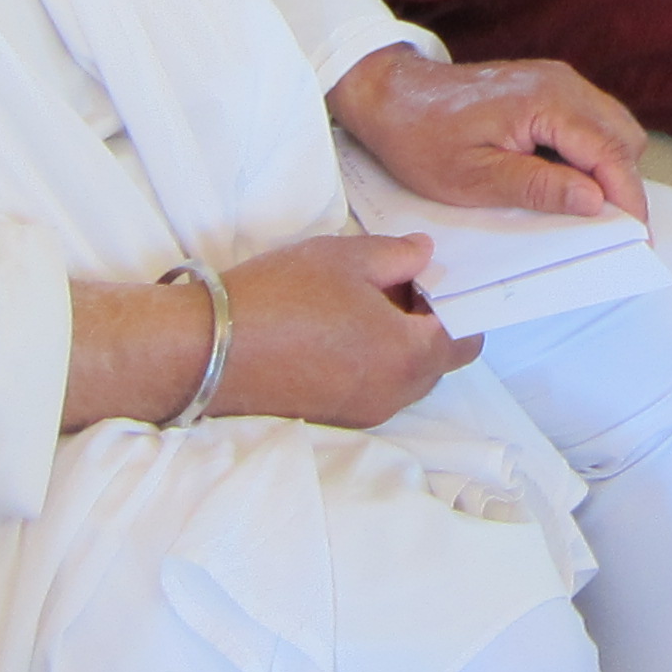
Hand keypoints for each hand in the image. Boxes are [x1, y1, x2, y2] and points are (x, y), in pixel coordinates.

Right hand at [215, 232, 483, 426]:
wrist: (208, 350)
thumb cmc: (282, 298)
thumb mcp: (348, 257)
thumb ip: (399, 255)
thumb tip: (424, 254)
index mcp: (409, 357)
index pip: (463, 335)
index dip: (452, 300)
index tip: (427, 274)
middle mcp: (393, 395)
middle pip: (437, 360)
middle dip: (427, 322)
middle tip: (393, 281)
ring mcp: (362, 412)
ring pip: (404, 376)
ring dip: (397, 342)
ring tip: (359, 300)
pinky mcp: (331, 417)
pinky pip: (372, 388)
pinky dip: (370, 360)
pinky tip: (334, 327)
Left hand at [329, 41, 647, 222]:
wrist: (393, 96)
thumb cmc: (423, 137)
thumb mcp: (475, 179)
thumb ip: (540, 188)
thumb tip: (596, 201)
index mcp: (546, 103)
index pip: (610, 153)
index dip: (630, 199)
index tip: (638, 238)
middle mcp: (561, 84)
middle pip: (623, 138)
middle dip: (625, 186)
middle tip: (614, 232)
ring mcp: (557, 82)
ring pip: (613, 128)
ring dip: (610, 170)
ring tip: (591, 213)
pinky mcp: (548, 88)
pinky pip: (591, 122)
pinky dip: (593, 154)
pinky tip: (570, 183)